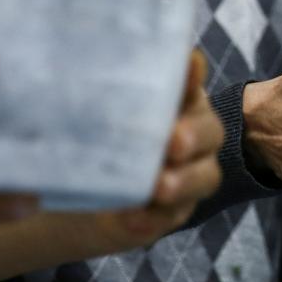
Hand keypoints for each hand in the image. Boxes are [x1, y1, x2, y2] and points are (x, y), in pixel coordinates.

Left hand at [91, 50, 224, 246]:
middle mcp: (194, 132)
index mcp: (177, 99)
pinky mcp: (175, 211)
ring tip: (159, 187)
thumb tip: (70, 64)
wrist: (84, 189)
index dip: (192, 76)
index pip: (190, 83)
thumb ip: (100, 94)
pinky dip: (155, 217)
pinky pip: (174, 216)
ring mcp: (191, 174)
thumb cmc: (96, 134)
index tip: (189, 64)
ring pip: (205, 177)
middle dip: (194, 135)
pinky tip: (133, 216)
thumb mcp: (94, 110)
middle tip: (173, 142)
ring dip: (183, 181)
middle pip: (211, 131)